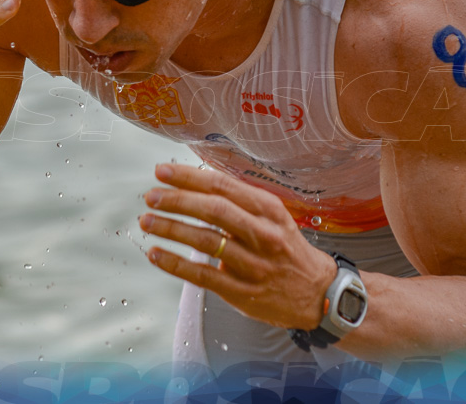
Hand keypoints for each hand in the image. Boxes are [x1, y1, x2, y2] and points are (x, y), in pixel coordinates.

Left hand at [139, 163, 336, 329]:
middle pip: (214, 211)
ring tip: (147, 221)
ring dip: (171, 229)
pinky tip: (156, 254)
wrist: (318, 294)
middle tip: (151, 196)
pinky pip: (203, 276)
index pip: (223, 187)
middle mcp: (263, 234)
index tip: (162, 171)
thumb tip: (193, 182)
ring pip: (206, 242)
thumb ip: (239, 201)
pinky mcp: (243, 293)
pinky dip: (176, 264)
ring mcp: (254, 265)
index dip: (189, 177)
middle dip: (177, 200)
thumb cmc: (285, 248)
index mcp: (268, 210)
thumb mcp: (272, 217)